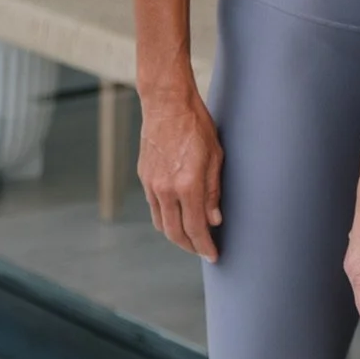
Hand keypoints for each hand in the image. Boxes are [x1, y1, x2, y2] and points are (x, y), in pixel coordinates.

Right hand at [138, 86, 222, 260]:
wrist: (167, 103)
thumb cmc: (196, 124)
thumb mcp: (215, 155)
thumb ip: (213, 191)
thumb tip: (214, 220)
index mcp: (187, 184)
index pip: (196, 228)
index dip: (205, 245)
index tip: (213, 255)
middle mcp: (166, 189)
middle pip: (175, 233)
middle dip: (190, 246)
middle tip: (203, 250)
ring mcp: (151, 184)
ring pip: (162, 223)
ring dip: (176, 235)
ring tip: (192, 237)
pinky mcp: (144, 177)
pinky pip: (154, 207)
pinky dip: (166, 217)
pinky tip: (177, 215)